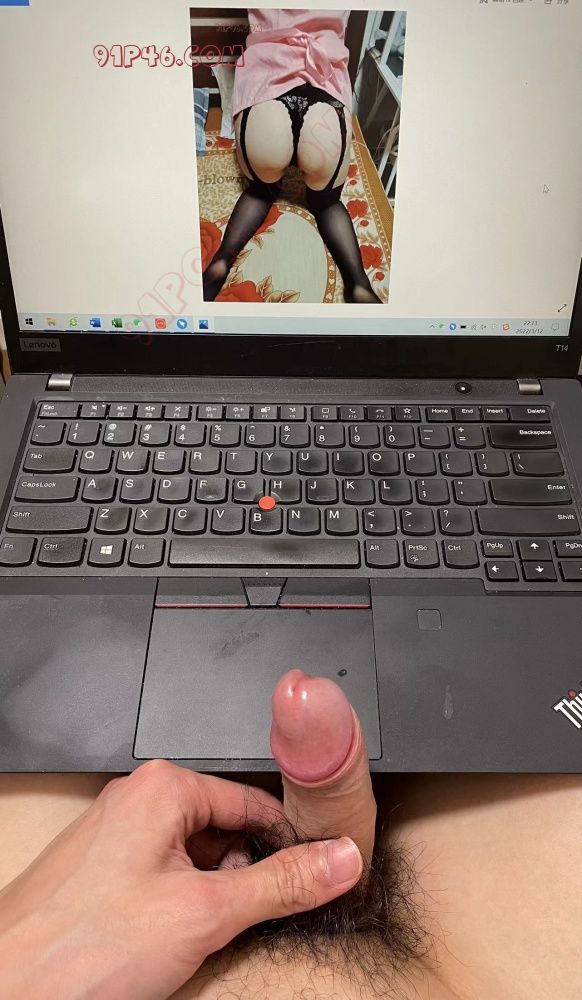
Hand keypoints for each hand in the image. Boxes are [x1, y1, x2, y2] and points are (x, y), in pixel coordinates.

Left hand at [0, 760, 362, 999]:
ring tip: (196, 937)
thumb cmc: (81, 947)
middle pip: (224, 831)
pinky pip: (161, 875)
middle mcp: (138, 800)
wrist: (7, 990)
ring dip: (209, 897)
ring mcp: (117, 834)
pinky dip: (178, 905)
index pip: (253, 802)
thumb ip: (281, 886)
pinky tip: (168, 942)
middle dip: (241, 878)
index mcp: (165, 788)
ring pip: (193, 857)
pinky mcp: (102, 869)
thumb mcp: (206, 914)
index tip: (314, 874)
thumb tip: (339, 860)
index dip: (287, 844)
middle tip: (239, 921)